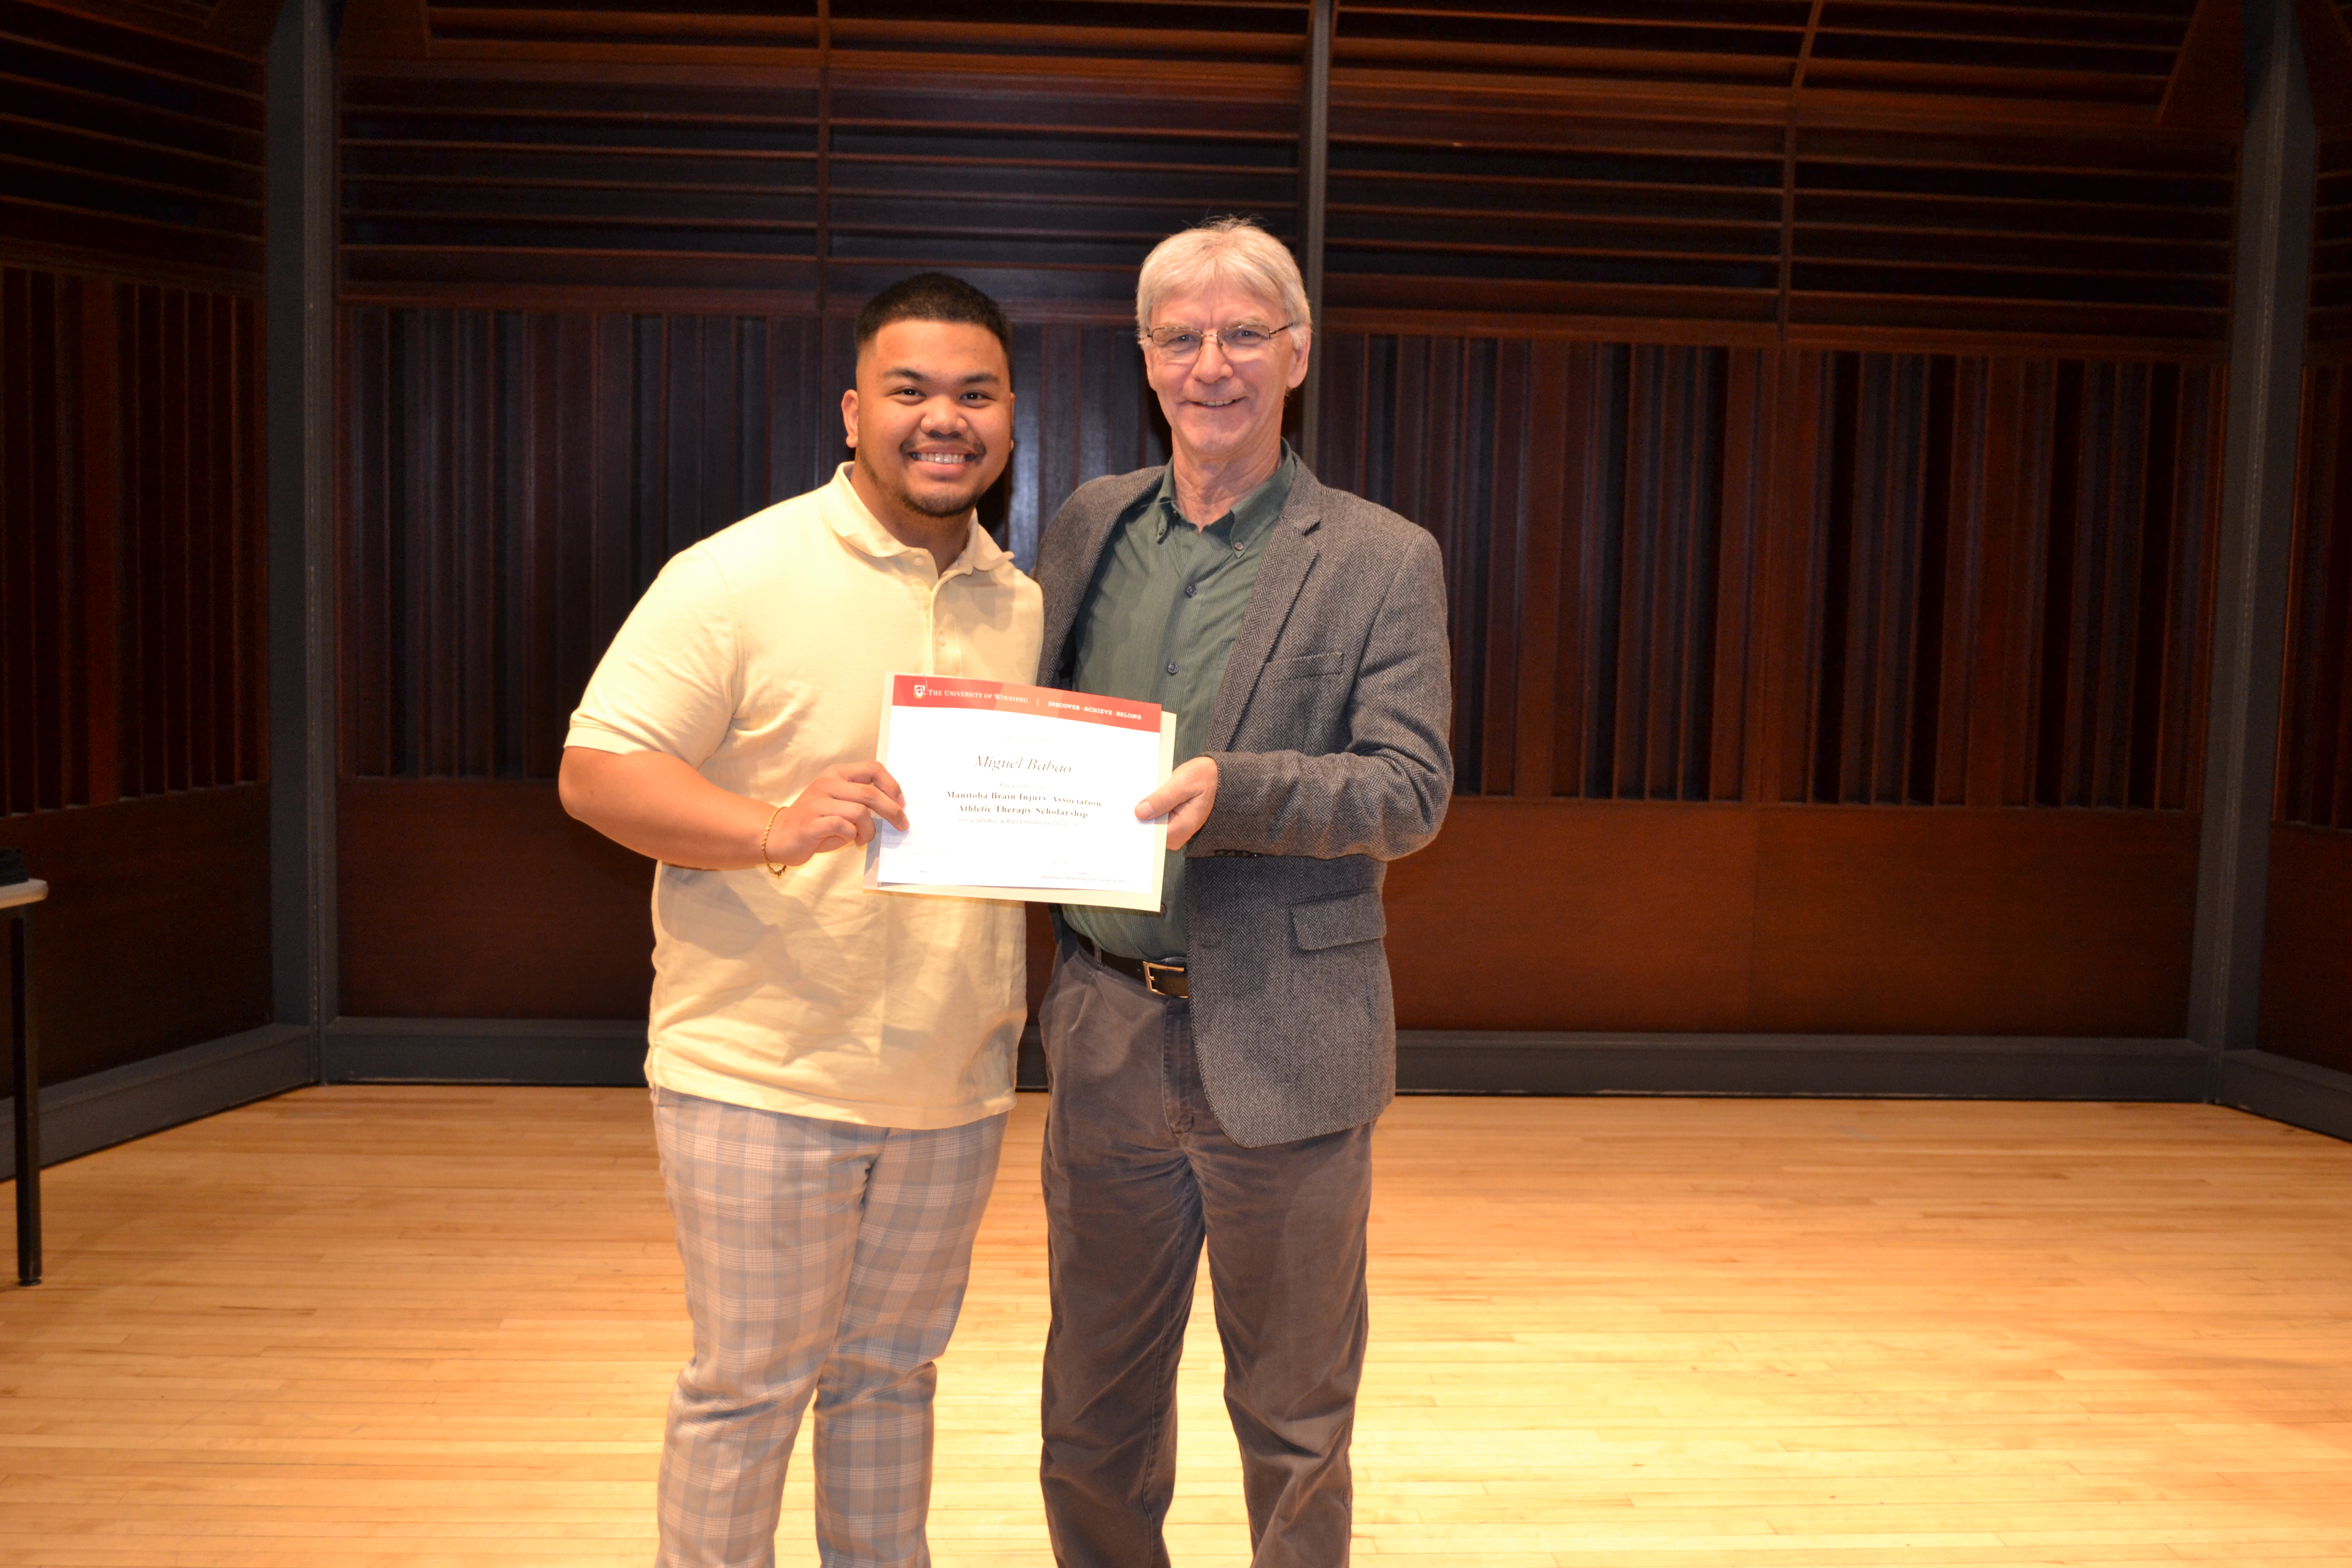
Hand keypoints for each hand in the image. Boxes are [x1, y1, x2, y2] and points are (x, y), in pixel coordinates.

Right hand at [768, 761, 907, 865]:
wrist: (780, 835)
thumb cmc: (817, 821)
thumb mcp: (840, 802)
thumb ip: (861, 799)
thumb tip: (895, 807)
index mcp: (836, 774)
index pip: (872, 768)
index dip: (892, 785)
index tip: (901, 802)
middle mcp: (827, 783)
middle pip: (870, 793)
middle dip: (892, 811)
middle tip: (902, 825)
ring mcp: (818, 802)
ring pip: (860, 812)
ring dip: (869, 830)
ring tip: (864, 838)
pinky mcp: (812, 822)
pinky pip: (844, 827)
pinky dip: (854, 836)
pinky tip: (852, 841)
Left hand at [1136, 756, 1217, 850]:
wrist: (1214, 777)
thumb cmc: (1203, 779)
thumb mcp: (1184, 783)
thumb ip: (1163, 798)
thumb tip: (1141, 812)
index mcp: (1183, 828)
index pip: (1152, 835)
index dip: (1138, 823)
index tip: (1129, 811)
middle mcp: (1177, 835)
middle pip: (1148, 832)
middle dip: (1138, 816)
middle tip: (1130, 799)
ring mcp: (1172, 831)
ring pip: (1148, 825)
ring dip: (1142, 811)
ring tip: (1140, 795)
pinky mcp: (1168, 824)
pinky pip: (1151, 820)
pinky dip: (1147, 809)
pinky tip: (1145, 798)